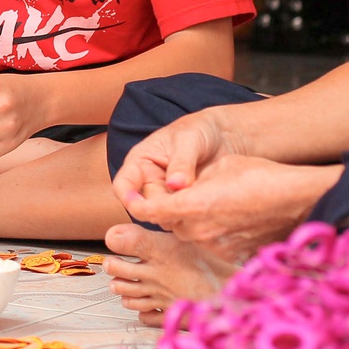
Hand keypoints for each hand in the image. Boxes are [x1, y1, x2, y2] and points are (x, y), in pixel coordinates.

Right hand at [111, 109, 238, 210]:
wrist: (225, 135)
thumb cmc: (200, 130)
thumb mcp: (189, 140)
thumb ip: (181, 163)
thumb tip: (175, 185)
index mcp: (140, 162)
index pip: (123, 185)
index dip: (128, 198)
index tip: (145, 207)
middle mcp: (150, 182)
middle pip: (146, 206)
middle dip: (165, 208)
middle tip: (190, 203)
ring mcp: (168, 197)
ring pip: (165, 216)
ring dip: (181, 214)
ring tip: (204, 202)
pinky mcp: (184, 207)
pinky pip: (184, 218)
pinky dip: (194, 216)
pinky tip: (210, 207)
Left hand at [123, 154, 340, 263]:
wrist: (298, 201)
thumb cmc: (262, 177)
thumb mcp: (221, 166)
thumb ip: (193, 180)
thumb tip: (182, 188)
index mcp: (193, 205)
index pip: (150, 211)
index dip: (138, 205)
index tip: (135, 200)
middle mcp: (200, 231)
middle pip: (170, 223)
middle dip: (171, 210)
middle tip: (184, 195)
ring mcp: (216, 246)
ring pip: (190, 234)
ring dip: (192, 222)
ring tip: (213, 204)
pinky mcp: (231, 254)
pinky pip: (209, 243)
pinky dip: (211, 232)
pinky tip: (229, 219)